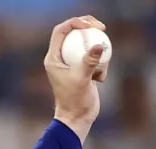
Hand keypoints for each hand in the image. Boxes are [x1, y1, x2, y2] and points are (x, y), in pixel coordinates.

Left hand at [45, 15, 108, 139]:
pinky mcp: (83, 70)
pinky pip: (94, 59)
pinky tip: (101, 80)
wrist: (78, 119)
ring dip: (98, 54)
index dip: (74, 23)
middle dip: (88, 28)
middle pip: (74, 34)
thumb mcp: (82, 80)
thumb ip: (89, 62)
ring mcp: (72, 64)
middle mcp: (61, 58)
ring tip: (99, 71)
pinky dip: (101, 66)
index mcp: (53, 58)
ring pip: (87, 46)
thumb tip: (99, 45)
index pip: (61, 31)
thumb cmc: (75, 102)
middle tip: (102, 28)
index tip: (89, 24)